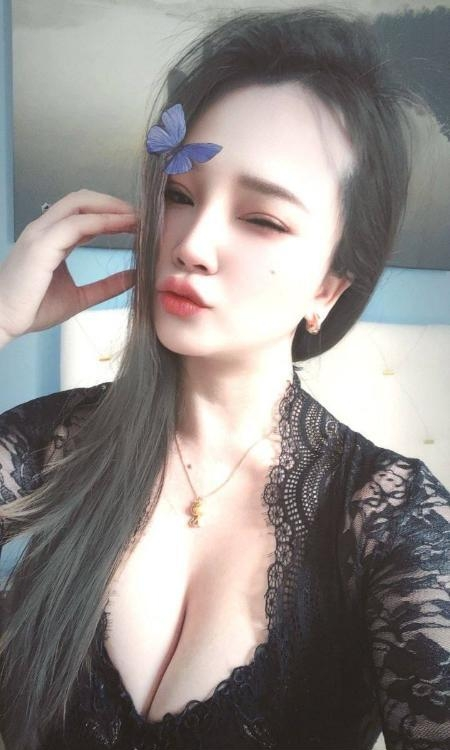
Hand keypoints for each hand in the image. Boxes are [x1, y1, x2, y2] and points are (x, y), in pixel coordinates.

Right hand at [0, 189, 137, 344]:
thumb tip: (135, 277)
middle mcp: (44, 230)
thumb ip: (106, 286)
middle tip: (142, 216)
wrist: (2, 321)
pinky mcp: (41, 245)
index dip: (111, 213)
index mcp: (51, 239)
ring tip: (138, 218)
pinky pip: (76, 224)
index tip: (137, 223)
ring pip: (80, 204)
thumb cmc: (32, 309)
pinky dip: (103, 221)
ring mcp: (41, 234)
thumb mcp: (80, 297)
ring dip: (112, 208)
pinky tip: (123, 227)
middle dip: (114, 203)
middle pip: (82, 199)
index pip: (83, 213)